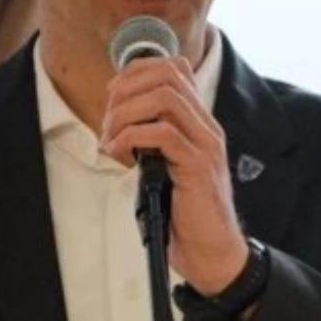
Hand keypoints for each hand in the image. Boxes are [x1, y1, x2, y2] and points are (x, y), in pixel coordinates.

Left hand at [99, 56, 247, 294]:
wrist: (212, 251)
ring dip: (126, 113)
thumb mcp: (164, 166)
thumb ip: (150, 141)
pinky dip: (131, 138)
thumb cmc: (184, 213)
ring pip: (164, 99)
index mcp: (199, 122)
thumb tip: (117, 124)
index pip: (173, 69)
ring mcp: (206, 144)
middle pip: (166, 74)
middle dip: (126, 90)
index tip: (112, 99)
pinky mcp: (198, 166)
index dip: (135, 73)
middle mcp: (206, 126)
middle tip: (107, 122)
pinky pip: (162, 134)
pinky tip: (119, 155)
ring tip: (111, 139)